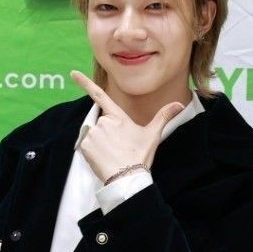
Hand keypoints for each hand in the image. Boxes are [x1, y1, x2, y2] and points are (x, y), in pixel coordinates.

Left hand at [70, 71, 184, 183]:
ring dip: (100, 143)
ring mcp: (93, 133)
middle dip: (106, 134)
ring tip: (112, 154)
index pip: (100, 95)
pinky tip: (104, 158)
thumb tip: (179, 104)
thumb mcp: (153, 135)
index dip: (85, 83)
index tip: (73, 74)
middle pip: (100, 124)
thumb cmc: (140, 156)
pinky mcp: (85, 145)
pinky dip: (92, 152)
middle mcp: (103, 121)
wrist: (127, 177)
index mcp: (118, 116)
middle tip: (118, 147)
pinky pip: (86, 145)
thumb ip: (163, 116)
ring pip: (93, 135)